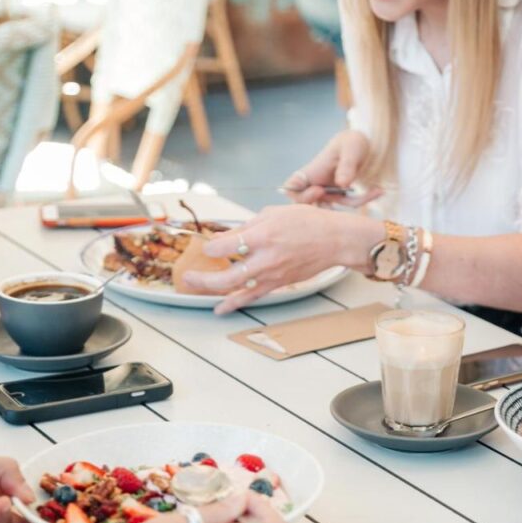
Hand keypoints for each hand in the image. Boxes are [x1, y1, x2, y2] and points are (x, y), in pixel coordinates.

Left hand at [182, 204, 381, 313]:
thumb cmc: (308, 222)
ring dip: (211, 290)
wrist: (335, 240)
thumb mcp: (274, 214)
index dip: (210, 247)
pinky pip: (252, 296)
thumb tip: (226, 236)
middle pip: (225, 275)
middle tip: (187, 276)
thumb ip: (247, 226)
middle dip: (202, 278)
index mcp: (262, 235)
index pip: (225, 246)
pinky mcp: (278, 283)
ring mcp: (271, 275)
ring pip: (235, 288)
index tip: (207, 246)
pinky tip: (220, 309)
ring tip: (192, 288)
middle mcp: (264, 258)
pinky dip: (234, 303)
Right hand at [283, 130, 382, 207]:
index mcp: (311, 172)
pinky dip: (363, 201)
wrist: (364, 144)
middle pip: (306, 207)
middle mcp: (315, 185)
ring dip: (353, 203)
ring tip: (375, 190)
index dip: (300, 196)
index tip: (319, 190)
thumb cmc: (352, 142)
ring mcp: (327, 193)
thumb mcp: (352, 148)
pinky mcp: (340, 198)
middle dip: (324, 209)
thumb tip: (343, 183)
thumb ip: (347, 165)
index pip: (292, 188)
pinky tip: (378, 190)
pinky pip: (348, 206)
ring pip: (331, 211)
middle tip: (344, 196)